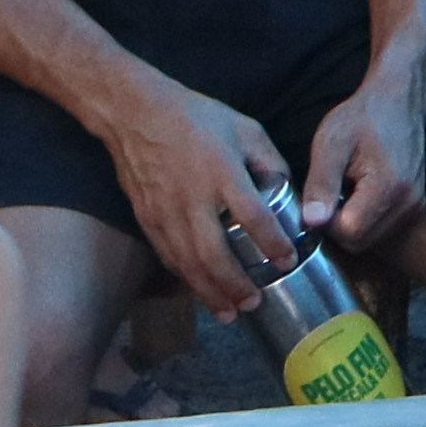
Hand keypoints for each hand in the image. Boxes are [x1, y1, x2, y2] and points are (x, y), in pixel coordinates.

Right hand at [103, 73, 299, 312]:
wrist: (136, 113)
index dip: (273, 242)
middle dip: (235, 284)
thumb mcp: (244, 128)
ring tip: (230, 313)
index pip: (253, 216)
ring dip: (210, 292)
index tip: (288, 259)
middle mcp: (192, 197)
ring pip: (188, 263)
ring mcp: (165, 211)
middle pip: (214, 253)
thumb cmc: (196, 117)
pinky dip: (186, 278)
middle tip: (255, 303)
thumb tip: (289, 193)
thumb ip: (270, 160)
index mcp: (222, 172)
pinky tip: (201, 291)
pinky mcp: (147, 219)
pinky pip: (168, 256)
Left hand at [299, 66, 425, 257]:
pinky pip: (380, 230)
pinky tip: (357, 193)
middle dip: (337, 226)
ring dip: (350, 224)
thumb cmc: (363, 117)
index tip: (320, 194)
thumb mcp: (331, 143)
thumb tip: (311, 222)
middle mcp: (409, 204)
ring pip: (370, 240)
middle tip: (330, 191)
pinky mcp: (414, 207)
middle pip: (360, 242)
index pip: (349, 232)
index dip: (326, 221)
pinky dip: (363, 220)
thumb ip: (321, 184)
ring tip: (344, 189)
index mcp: (389, 187)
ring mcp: (414, 207)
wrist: (399, 102)